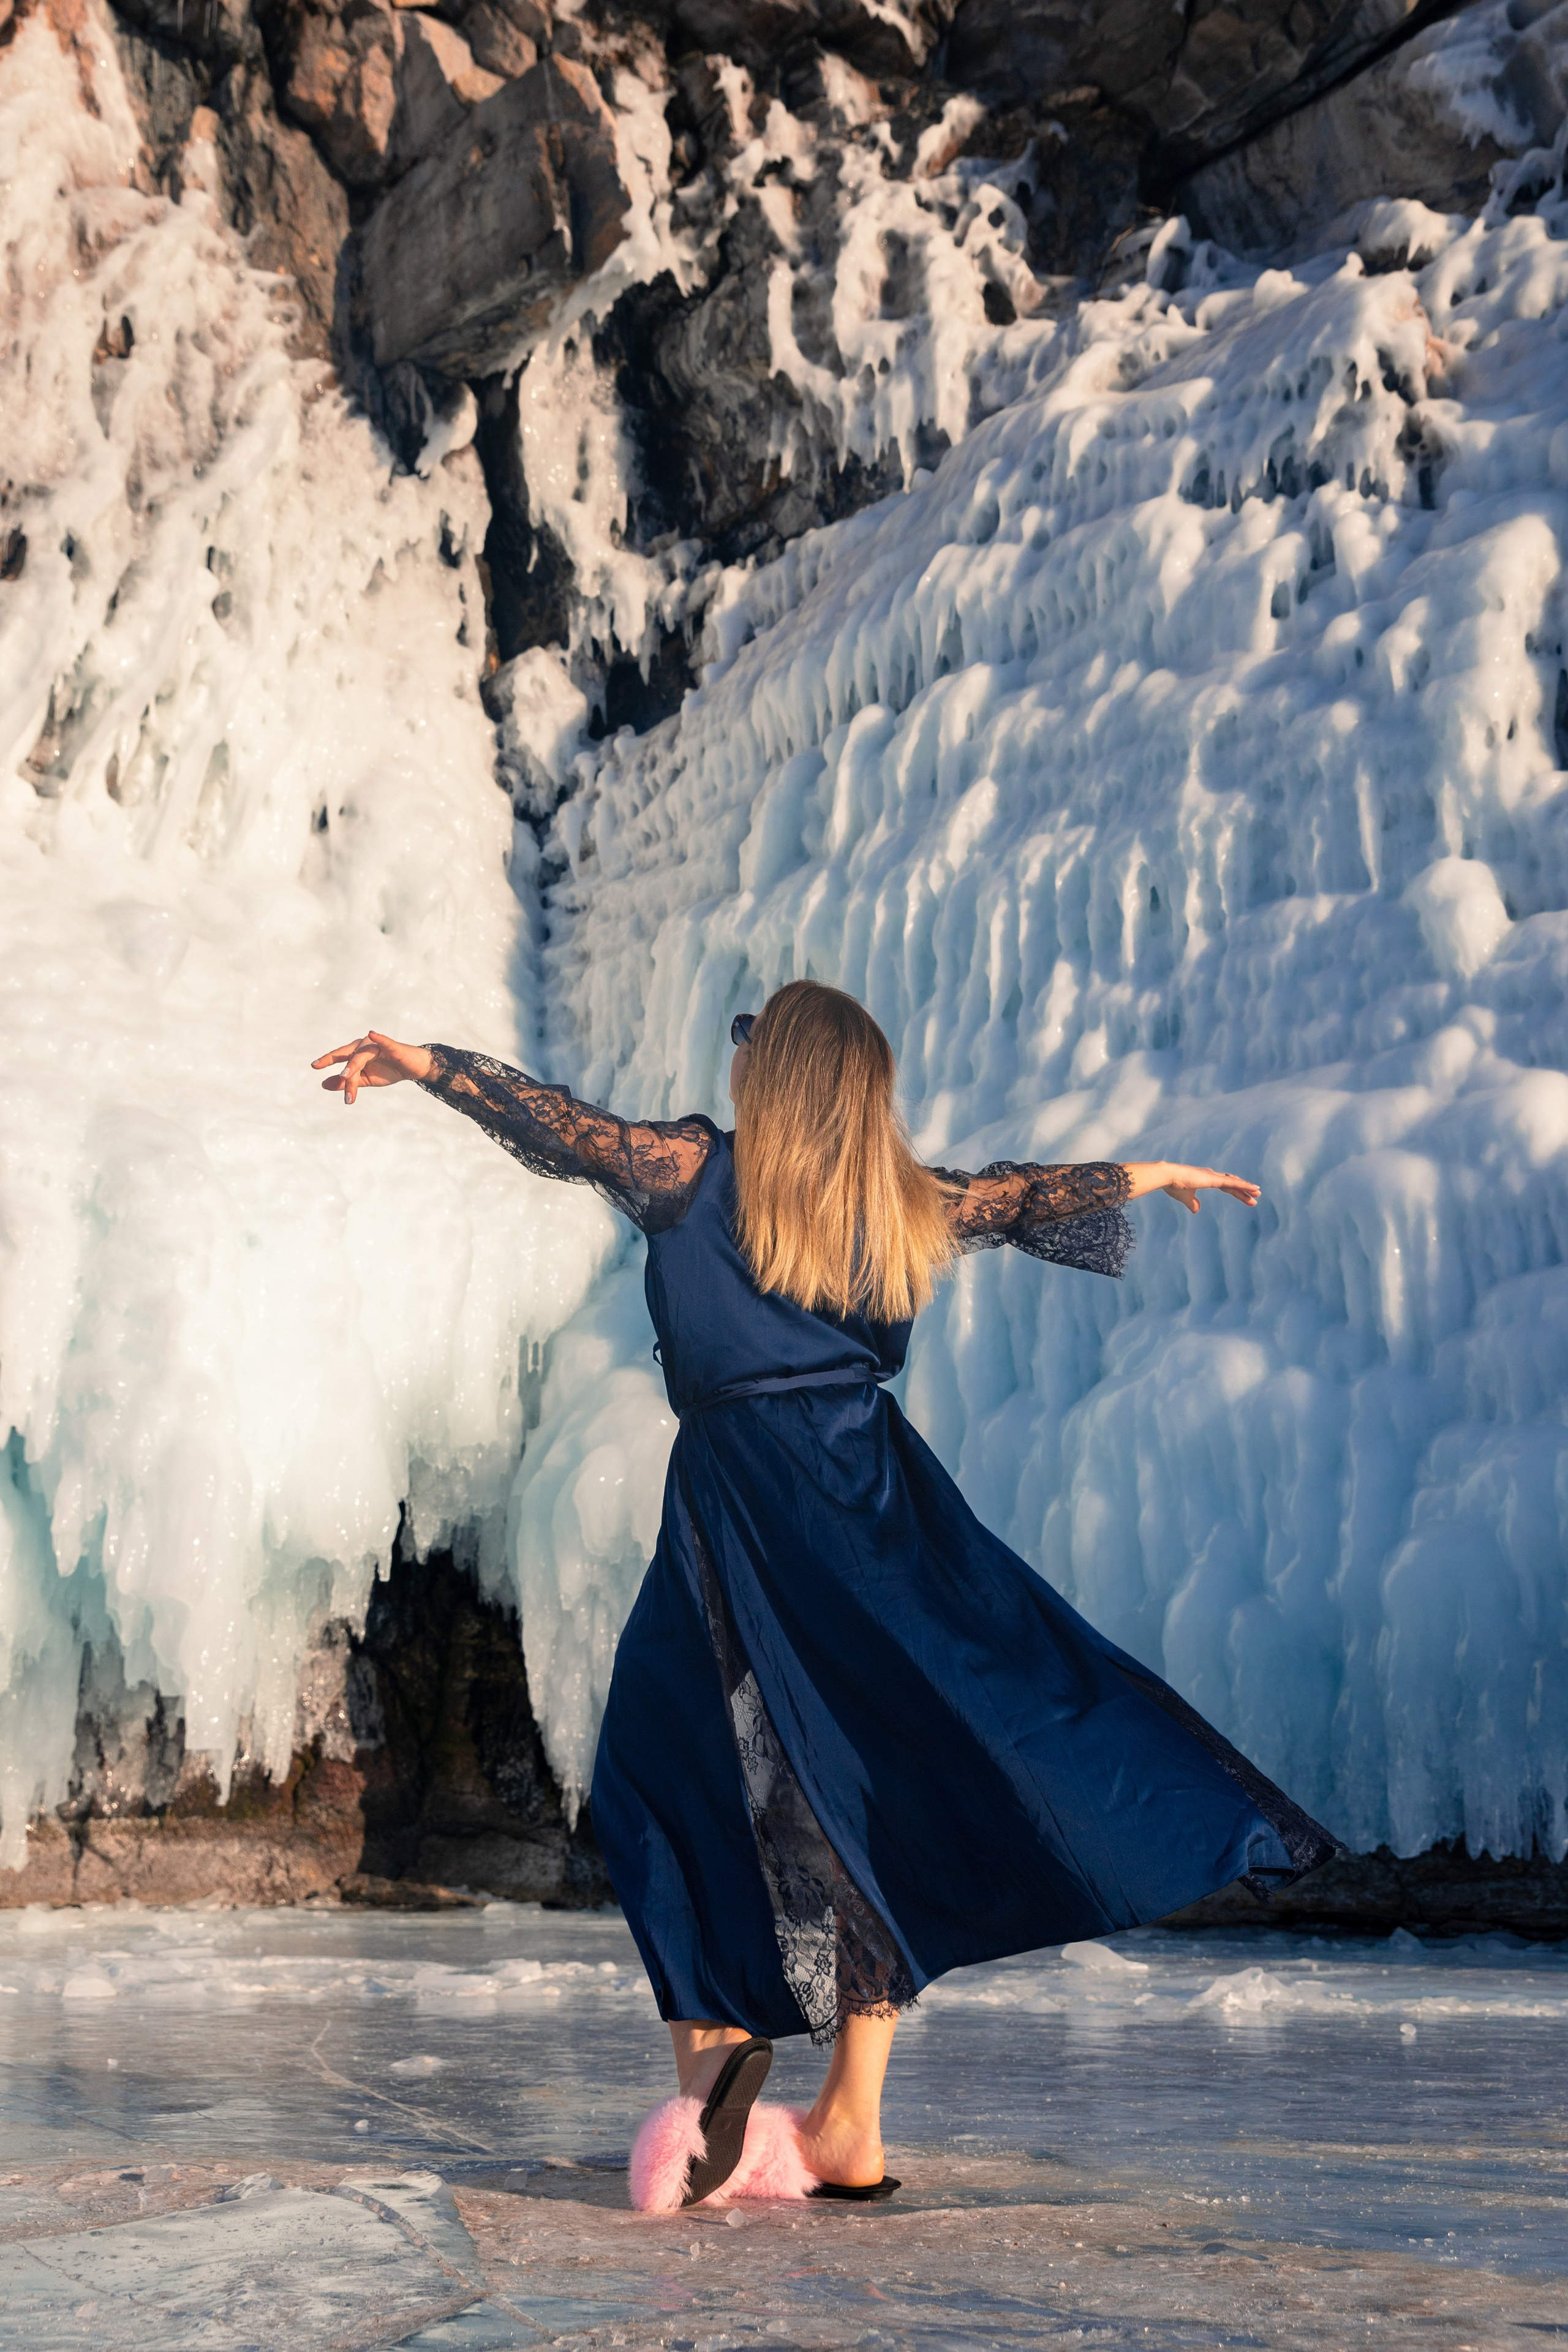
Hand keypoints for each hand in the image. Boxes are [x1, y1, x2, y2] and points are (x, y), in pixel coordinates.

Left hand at [312, 1032, 432, 1103]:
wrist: (413, 1069)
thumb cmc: (390, 1070)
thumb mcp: (365, 1079)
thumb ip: (346, 1082)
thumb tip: (323, 1084)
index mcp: (358, 1053)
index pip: (340, 1056)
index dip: (326, 1059)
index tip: (313, 1066)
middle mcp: (365, 1046)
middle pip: (348, 1057)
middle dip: (333, 1060)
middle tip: (318, 1067)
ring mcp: (378, 1044)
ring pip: (361, 1056)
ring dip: (353, 1066)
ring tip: (345, 1077)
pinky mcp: (392, 1046)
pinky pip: (384, 1041)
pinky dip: (379, 1038)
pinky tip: (372, 1034)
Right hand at [1121, 1161, 1260, 1211]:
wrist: (1167, 1177)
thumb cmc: (1173, 1186)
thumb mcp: (1185, 1198)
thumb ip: (1192, 1203)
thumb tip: (1198, 1210)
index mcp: (1206, 1179)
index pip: (1225, 1186)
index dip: (1236, 1191)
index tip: (1246, 1197)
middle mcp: (1211, 1176)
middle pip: (1232, 1184)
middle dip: (1244, 1191)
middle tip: (1256, 1197)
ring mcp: (1213, 1177)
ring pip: (1234, 1183)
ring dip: (1247, 1188)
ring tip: (1258, 1193)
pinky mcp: (1213, 1179)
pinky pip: (1232, 1183)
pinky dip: (1244, 1185)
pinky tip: (1253, 1188)